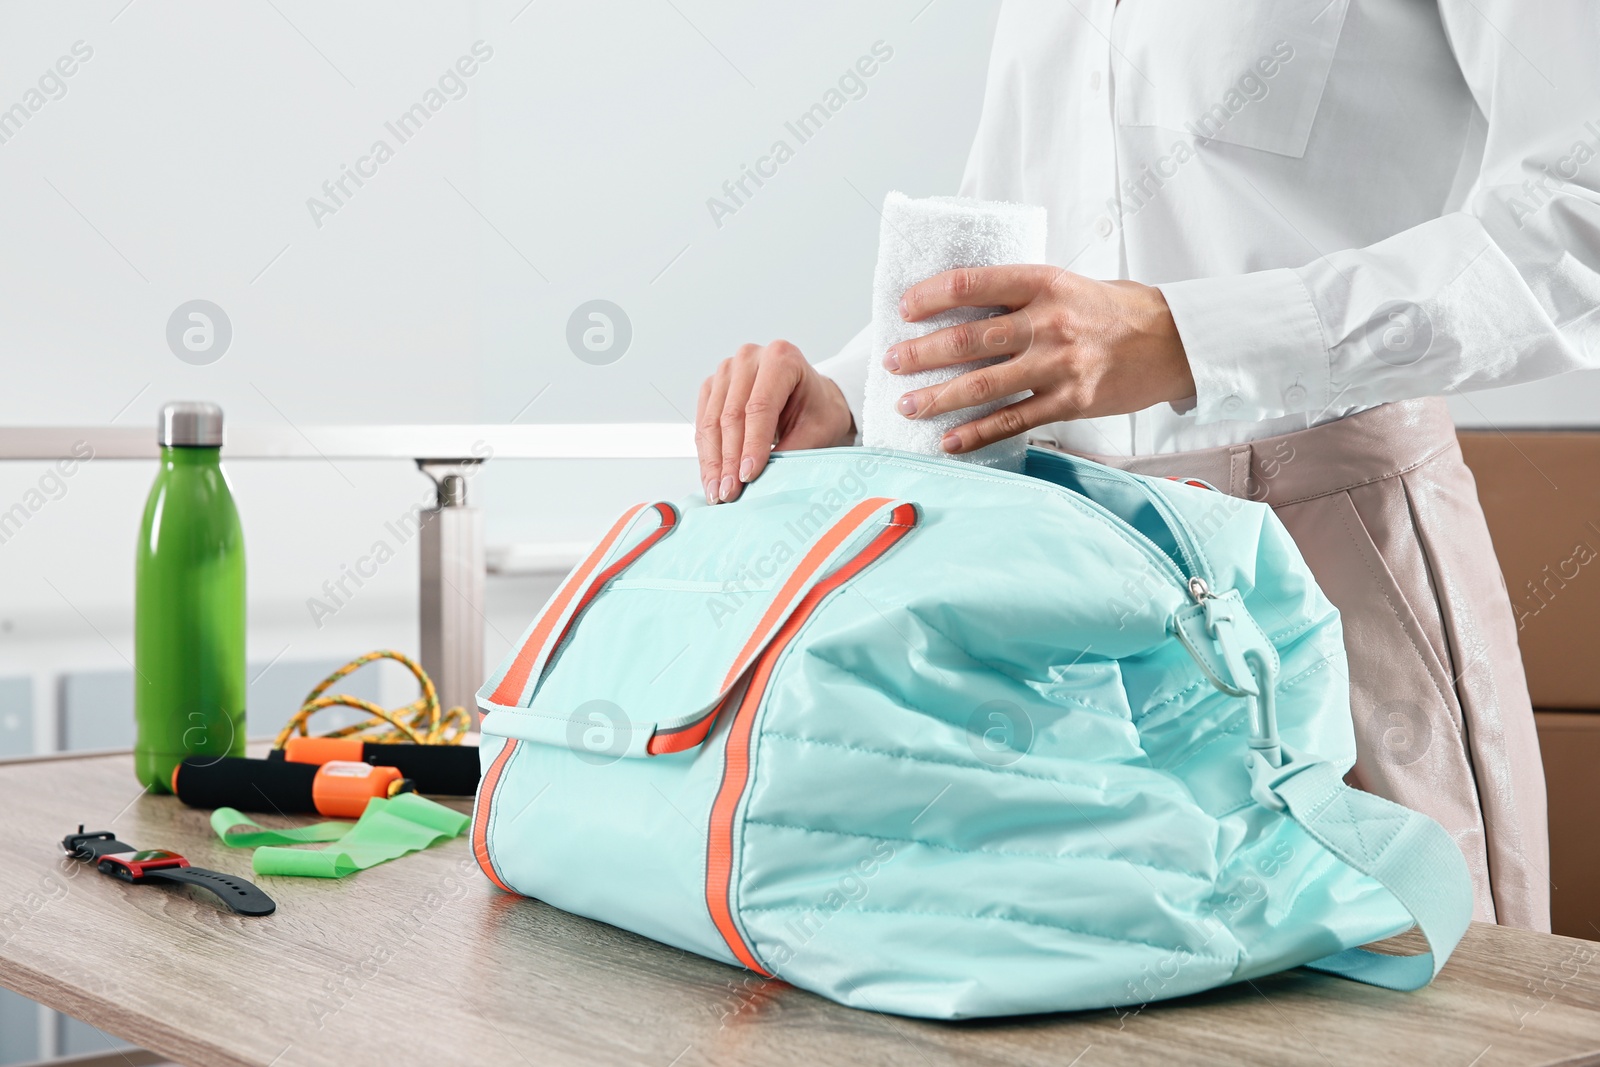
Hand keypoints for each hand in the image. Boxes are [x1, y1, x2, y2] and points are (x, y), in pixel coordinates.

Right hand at [695, 340, 855, 503]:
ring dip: (713, 461)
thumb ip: (790, 451)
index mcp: (782, 358)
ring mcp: (727, 370)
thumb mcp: (817, 431)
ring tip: (717, 491)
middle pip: (731, 415)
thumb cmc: (818, 410)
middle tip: (729, 492)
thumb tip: (759, 480)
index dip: (752, 445)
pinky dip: (707, 454)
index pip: (760, 407)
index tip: (747, 476)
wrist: (812, 399)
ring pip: (712, 421)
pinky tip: (712, 477)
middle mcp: (750, 357)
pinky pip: (702, 424)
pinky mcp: (712, 386)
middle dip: (729, 459)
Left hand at [887, 268, 1195, 453]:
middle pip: (970, 338)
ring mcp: (1061, 365)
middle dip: (923, 353)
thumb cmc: (1116, 310)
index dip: (932, 296)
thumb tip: (961, 308)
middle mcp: (1051, 322)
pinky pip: (1015, 420)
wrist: (1176, 342)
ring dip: (939, 397)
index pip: (975, 283)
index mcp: (1046, 282)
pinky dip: (978, 433)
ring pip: (985, 384)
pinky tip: (949, 441)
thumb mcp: (1070, 285)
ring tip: (907, 406)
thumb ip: (1022, 296)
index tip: (904, 308)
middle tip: (891, 362)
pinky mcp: (1073, 402)